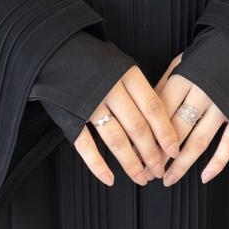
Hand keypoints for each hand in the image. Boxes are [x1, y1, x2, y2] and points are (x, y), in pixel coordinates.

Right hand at [71, 64, 179, 186]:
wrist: (54, 49)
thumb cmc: (92, 60)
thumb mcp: (120, 64)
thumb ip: (138, 88)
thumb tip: (161, 119)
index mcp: (126, 74)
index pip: (153, 109)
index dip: (166, 133)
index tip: (174, 152)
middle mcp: (110, 89)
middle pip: (138, 128)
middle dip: (151, 154)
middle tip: (159, 171)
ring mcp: (89, 104)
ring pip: (116, 139)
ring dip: (131, 163)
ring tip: (141, 179)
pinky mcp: (71, 116)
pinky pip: (85, 145)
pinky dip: (97, 165)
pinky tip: (109, 179)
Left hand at [149, 54, 228, 185]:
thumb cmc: (208, 55)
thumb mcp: (181, 63)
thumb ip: (163, 86)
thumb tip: (143, 114)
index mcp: (184, 79)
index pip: (160, 114)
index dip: (147, 136)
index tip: (136, 153)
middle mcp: (203, 94)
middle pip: (176, 131)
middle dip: (160, 155)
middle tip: (149, 172)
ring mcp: (223, 107)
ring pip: (199, 141)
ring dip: (182, 165)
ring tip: (168, 179)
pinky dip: (217, 163)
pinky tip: (204, 177)